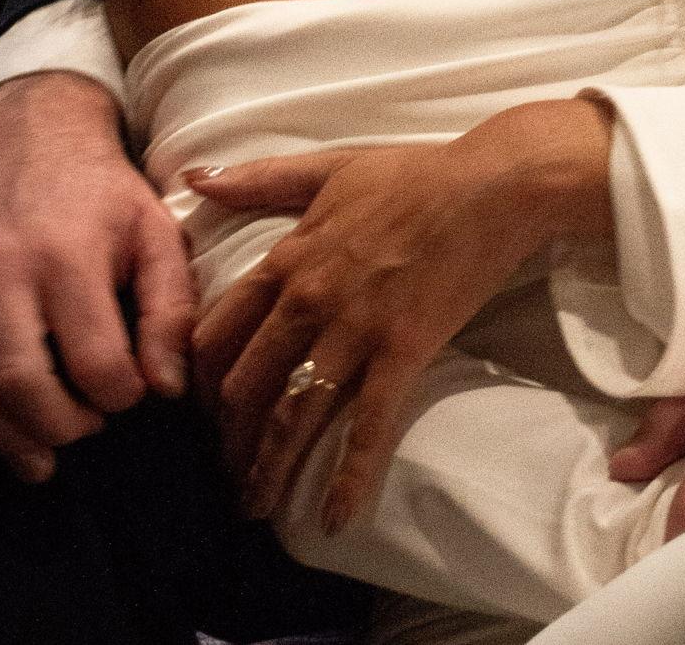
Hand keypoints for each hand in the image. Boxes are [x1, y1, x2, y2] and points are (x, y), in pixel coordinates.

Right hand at [0, 72, 192, 480]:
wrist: (32, 133)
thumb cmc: (103, 190)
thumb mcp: (157, 231)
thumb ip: (170, 307)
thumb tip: (167, 386)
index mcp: (69, 254)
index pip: (92, 357)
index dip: (117, 395)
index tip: (131, 398)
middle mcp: (0, 268)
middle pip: (15, 378)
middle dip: (54, 425)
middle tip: (84, 434)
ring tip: (37, 459)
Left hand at [189, 97, 612, 535]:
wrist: (493, 185)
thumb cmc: (416, 173)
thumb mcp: (331, 168)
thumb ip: (261, 181)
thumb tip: (191, 178)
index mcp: (289, 259)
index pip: (215, 334)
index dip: (198, 383)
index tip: (201, 414)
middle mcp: (309, 301)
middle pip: (244, 387)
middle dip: (225, 442)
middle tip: (224, 475)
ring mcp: (355, 330)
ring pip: (292, 416)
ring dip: (267, 470)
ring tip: (255, 507)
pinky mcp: (403, 351)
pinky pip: (367, 427)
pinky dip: (348, 478)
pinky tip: (334, 517)